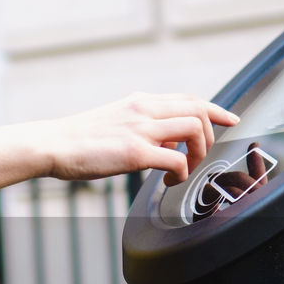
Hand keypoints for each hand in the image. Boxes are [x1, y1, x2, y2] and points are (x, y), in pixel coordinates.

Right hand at [34, 92, 237, 182]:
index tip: (231, 120)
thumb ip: (144, 128)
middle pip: (199, 110)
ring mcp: (140, 129)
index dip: (216, 109)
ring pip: (194, 129)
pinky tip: (168, 184)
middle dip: (209, 137)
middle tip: (198, 160)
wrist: (52, 144)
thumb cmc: (79, 140)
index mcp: (140, 101)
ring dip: (198, 154)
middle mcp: (144, 109)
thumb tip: (167, 146)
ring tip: (184, 173)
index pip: (189, 98)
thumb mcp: (116, 122)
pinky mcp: (134, 152)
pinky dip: (181, 175)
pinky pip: (176, 161)